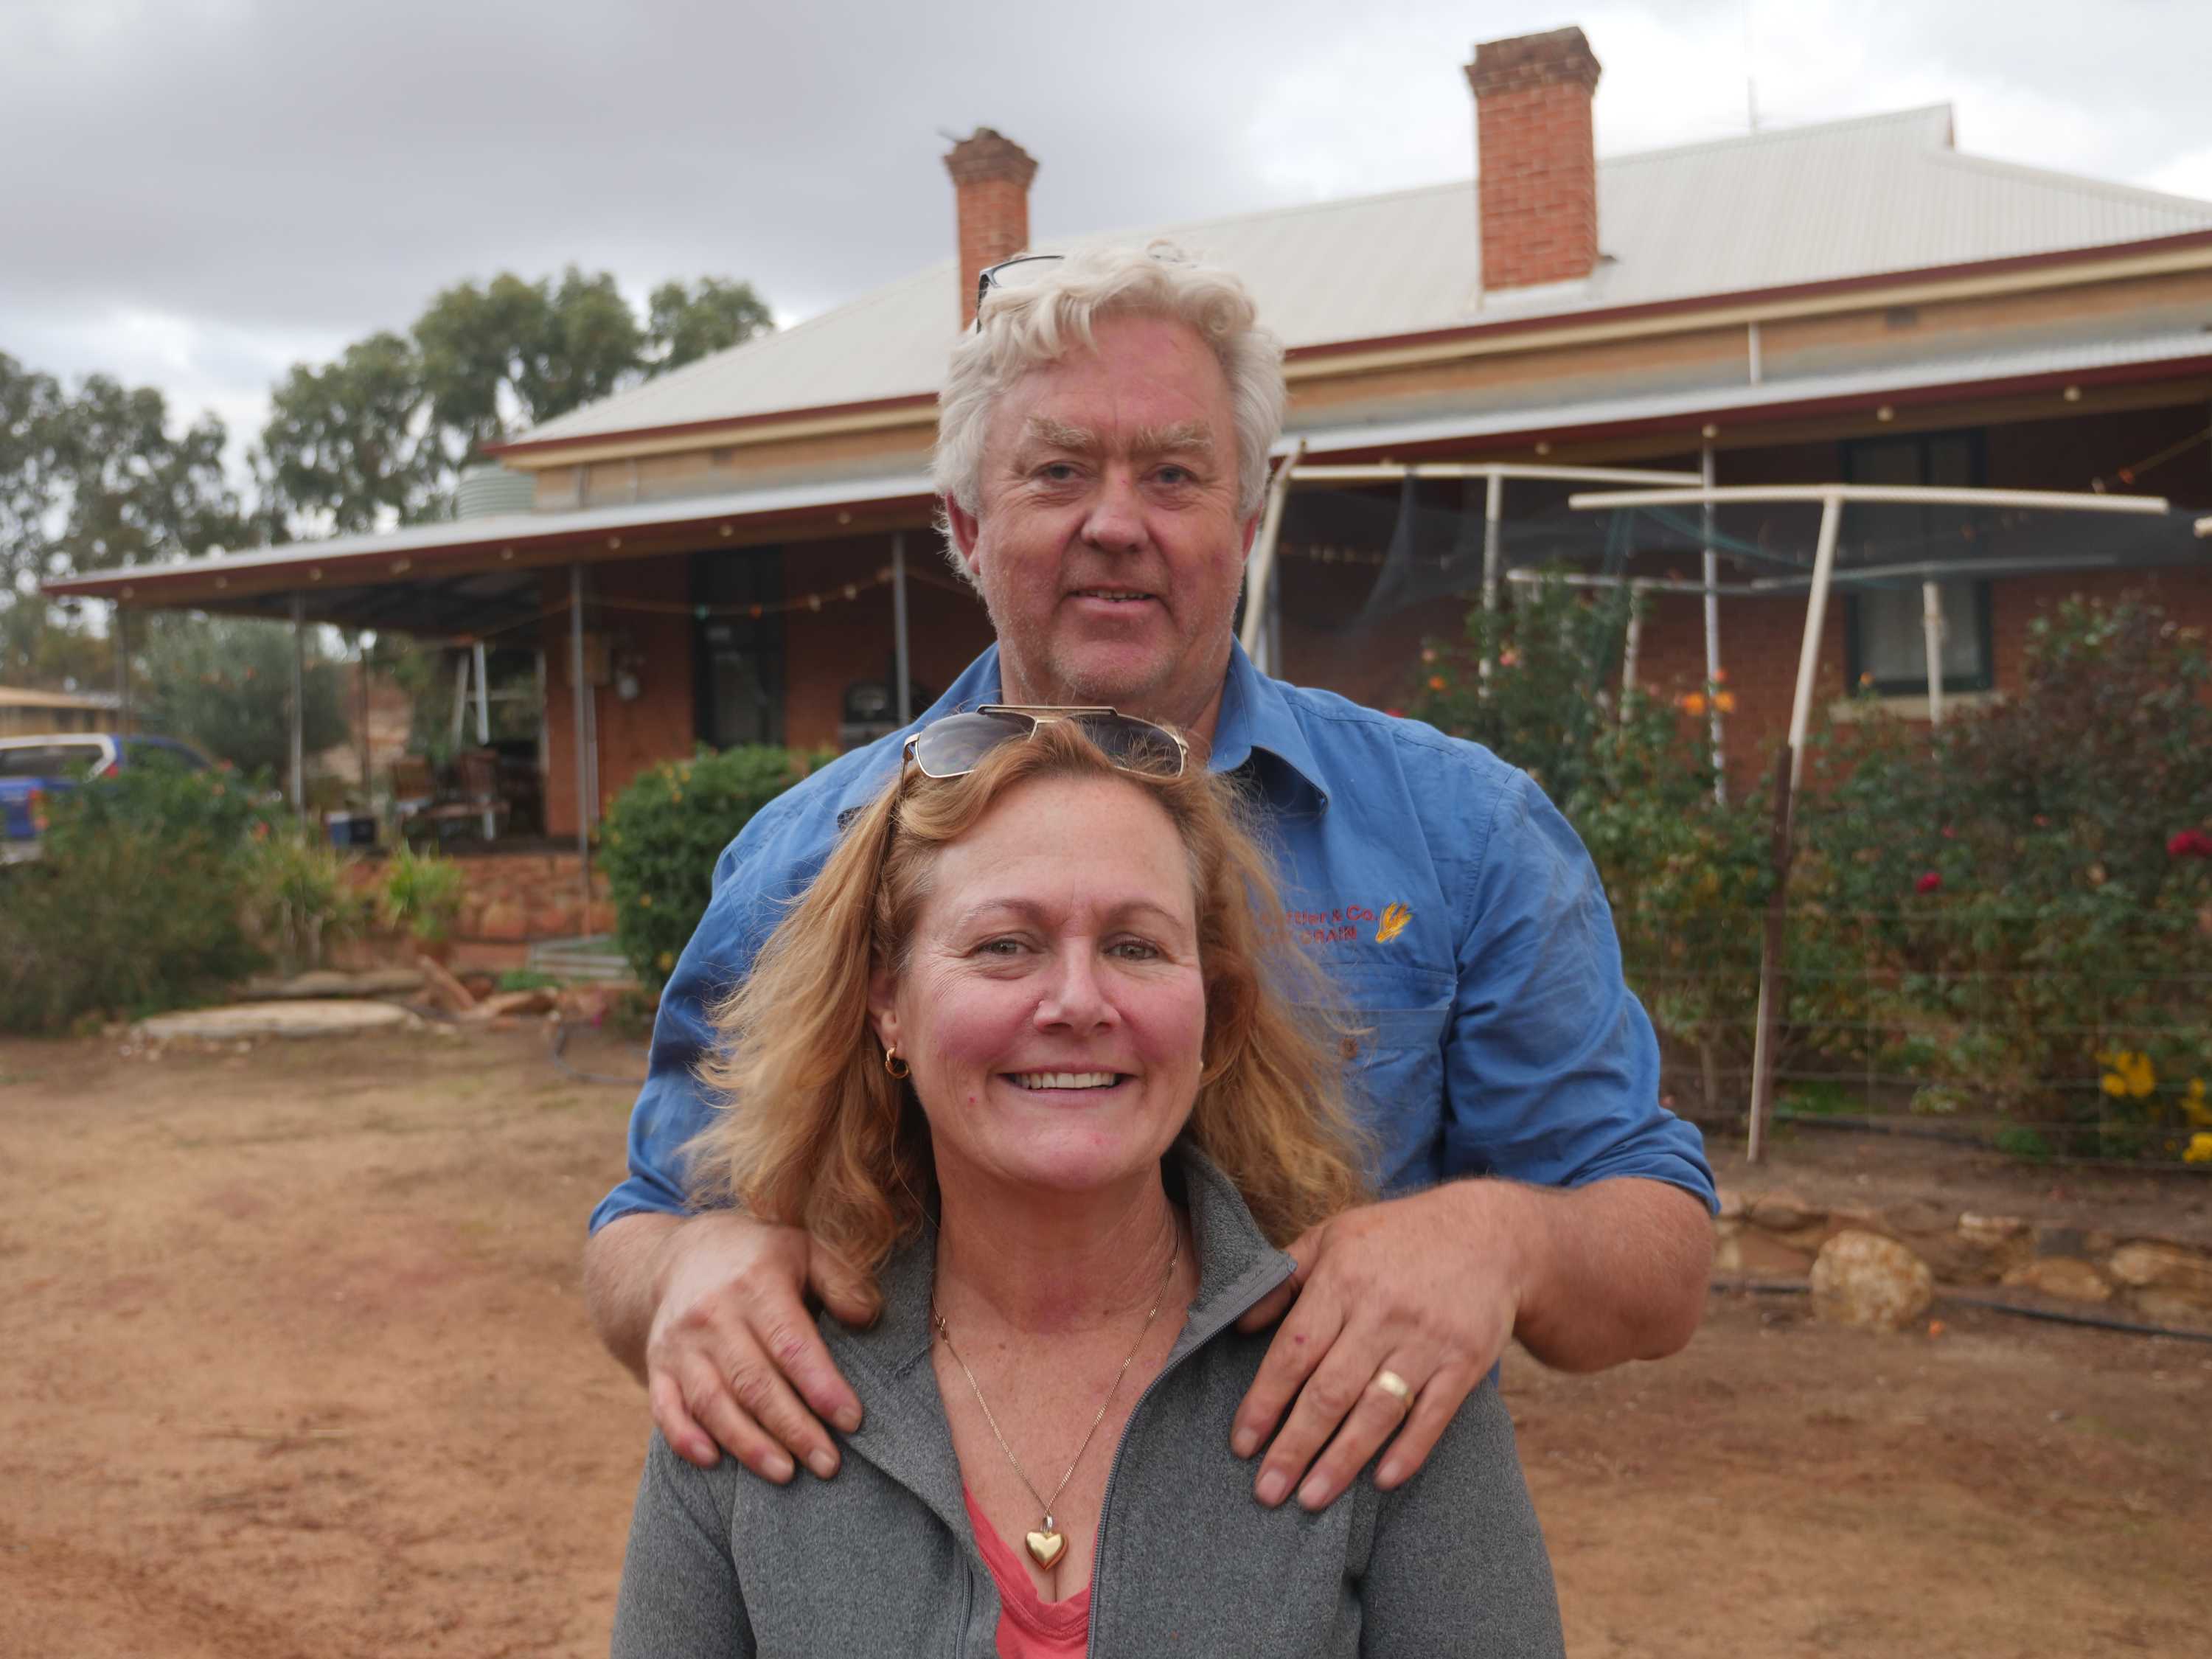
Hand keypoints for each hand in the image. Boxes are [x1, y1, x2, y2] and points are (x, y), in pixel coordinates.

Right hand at [644, 1210, 877, 1479]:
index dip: (821, 1386)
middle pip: (754, 1382)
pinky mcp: (658, 1367)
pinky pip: (666, 1409)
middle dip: (793, 1429)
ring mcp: (680, 1344)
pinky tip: (714, 1463)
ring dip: (748, 1444)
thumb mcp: (806, 1248)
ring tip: (785, 1474)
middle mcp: (712, 1314)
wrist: (684, 1255)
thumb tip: (866, 1318)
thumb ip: (841, 1279)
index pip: (791, 1344)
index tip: (851, 1420)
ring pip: (712, 1402)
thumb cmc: (762, 1260)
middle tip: (828, 1465)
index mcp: (755, 1284)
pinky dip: (686, 1438)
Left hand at [1230, 1182, 1524, 1510]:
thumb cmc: (1396, 1238)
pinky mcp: (1466, 1361)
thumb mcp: (1334, 1237)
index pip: (1294, 1350)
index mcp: (1343, 1279)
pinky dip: (1409, 1450)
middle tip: (1267, 1492)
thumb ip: (1285, 1280)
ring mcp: (1427, 1339)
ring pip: (1378, 1410)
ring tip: (1311, 1499)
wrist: (1490, 1233)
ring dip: (1343, 1460)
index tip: (1242, 1443)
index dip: (1265, 1400)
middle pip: (1330, 1391)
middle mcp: (1383, 1312)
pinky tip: (1382, 1481)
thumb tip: (1238, 1327)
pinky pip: (1434, 1415)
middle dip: (1295, 1445)